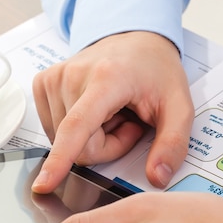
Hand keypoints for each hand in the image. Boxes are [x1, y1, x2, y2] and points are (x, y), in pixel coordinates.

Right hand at [31, 31, 192, 192]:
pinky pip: (55, 130)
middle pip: (79, 145)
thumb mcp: (180, 107)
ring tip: (112, 111)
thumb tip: (157, 177)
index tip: (43, 183)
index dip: (61, 159)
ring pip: (65, 141)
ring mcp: (54, 78)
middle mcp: (73, 75)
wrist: (136, 39)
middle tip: (128, 120)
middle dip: (107, 145)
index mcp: (107, 78)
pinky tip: (95, 108)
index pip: (77, 127)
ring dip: (92, 136)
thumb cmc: (155, 69)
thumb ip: (173, 144)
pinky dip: (77, 128)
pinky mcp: (43, 83)